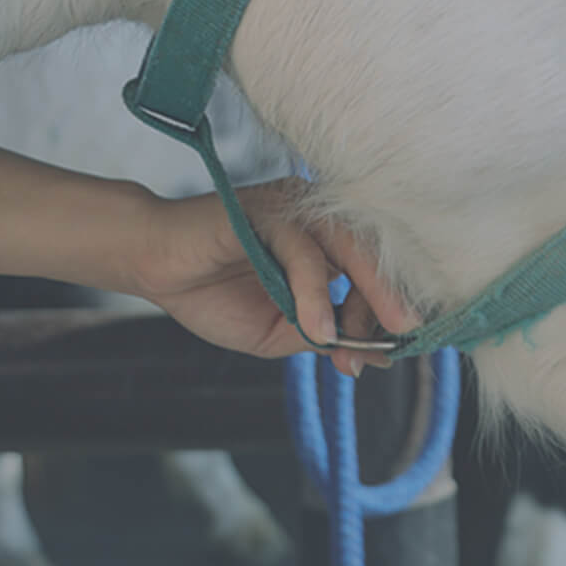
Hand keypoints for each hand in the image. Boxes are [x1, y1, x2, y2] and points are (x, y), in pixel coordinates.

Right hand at [122, 180, 419, 376]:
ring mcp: (296, 209)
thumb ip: (323, 335)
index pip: (374, 271)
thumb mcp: (278, 331)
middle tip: (411, 333)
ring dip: (366, 295)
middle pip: (373, 253)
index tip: (390, 349)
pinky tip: (315, 330)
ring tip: (372, 340)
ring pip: (348, 247)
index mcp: (326, 241)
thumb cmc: (211, 294)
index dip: (383, 310)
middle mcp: (319, 217)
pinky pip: (303, 253)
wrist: (154, 268)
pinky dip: (314, 295)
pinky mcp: (269, 210)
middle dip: (393, 297)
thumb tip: (374, 356)